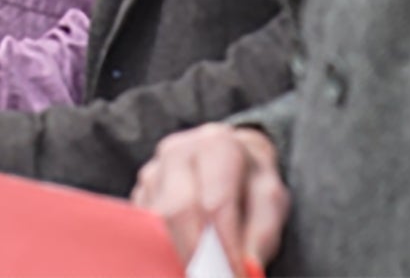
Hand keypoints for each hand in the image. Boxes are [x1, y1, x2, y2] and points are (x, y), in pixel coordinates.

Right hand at [132, 123, 288, 274]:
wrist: (229, 158)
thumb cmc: (250, 182)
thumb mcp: (270, 199)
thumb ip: (262, 233)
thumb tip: (246, 268)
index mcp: (217, 146)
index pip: (217, 203)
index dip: (225, 246)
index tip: (234, 274)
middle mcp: (178, 152)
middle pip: (179, 210)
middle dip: (196, 254)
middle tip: (210, 276)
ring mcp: (153, 170)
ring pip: (157, 220)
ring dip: (176, 253)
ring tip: (197, 271)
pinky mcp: (138, 192)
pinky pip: (143, 226)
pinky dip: (162, 249)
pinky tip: (180, 262)